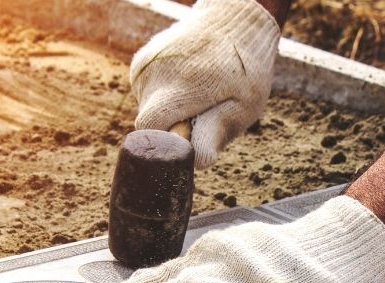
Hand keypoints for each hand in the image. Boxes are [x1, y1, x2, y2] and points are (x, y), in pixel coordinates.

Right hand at [129, 0, 280, 168]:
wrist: (233, 19)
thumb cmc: (245, 70)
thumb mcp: (244, 105)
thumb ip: (217, 134)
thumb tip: (198, 161)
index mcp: (180, 86)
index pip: (150, 130)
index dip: (168, 142)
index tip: (190, 135)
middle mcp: (154, 74)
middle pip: (149, 124)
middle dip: (171, 128)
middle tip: (201, 113)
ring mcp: (143, 66)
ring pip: (146, 110)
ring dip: (169, 112)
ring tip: (196, 94)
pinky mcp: (139, 63)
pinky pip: (145, 95)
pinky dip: (163, 97)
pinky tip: (185, 82)